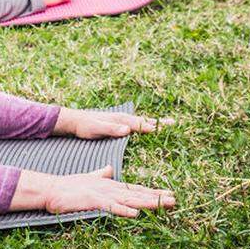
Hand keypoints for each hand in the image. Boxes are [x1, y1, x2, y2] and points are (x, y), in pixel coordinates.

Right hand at [42, 166, 175, 215]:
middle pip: (137, 193)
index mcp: (110, 185)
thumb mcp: (89, 180)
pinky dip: (123, 209)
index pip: (135, 189)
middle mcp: (110, 188)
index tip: (168, 195)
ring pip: (129, 198)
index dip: (152, 192)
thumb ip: (100, 175)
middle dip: (156, 197)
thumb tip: (109, 169)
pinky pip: (111, 206)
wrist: (51, 189)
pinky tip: (135, 213)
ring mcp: (102, 194)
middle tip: (175, 200)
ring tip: (165, 203)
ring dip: (148, 201)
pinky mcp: (93, 200)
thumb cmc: (69, 187)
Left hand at [54, 108, 174, 138]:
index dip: (150, 127)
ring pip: (142, 121)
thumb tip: (128, 129)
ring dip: (155, 122)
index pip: (138, 124)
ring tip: (168, 124)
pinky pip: (136, 124)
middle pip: (144, 120)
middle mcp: (123, 118)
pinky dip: (145, 125)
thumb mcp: (96, 128)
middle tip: (175, 123)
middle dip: (159, 122)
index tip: (163, 130)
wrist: (75, 121)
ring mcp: (122, 120)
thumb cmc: (85, 126)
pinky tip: (149, 129)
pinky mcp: (119, 124)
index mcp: (120, 120)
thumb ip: (111, 129)